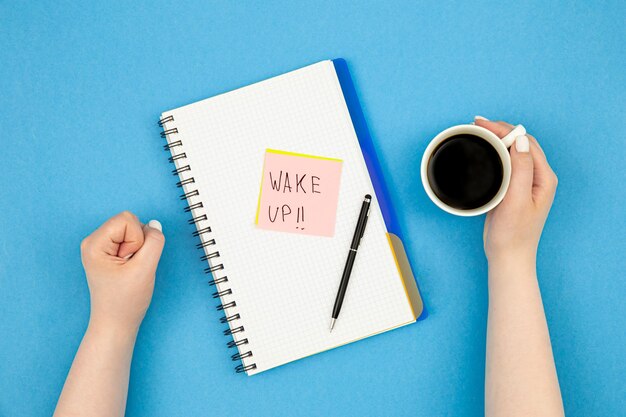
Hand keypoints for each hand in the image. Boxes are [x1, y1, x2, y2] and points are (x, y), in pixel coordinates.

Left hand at [80, 211, 164, 333]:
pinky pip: (131, 240)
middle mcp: (93, 241)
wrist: (116, 323)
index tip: (130, 262)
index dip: (137, 239)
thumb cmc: (124, 301)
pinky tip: (130, 269)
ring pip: (133, 231)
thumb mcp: (145, 269)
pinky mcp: (109, 253)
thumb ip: (154, 242)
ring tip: (130, 270)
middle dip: (138, 243)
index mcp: (94, 243)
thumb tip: (155, 224)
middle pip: (129, 222)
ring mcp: (101, 247)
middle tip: (130, 267)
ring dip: (139, 249)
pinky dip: (137, 254)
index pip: (127, 219)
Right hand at [476, 117, 557, 264]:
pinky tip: (483, 153)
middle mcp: (537, 178)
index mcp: (544, 178)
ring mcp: (525, 184)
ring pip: (512, 152)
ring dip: (497, 140)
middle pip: (520, 144)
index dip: (505, 129)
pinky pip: (506, 164)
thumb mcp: (516, 199)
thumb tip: (520, 139)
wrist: (507, 256)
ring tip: (479, 133)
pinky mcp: (513, 190)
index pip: (526, 142)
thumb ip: (520, 168)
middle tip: (477, 124)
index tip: (484, 124)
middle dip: (500, 130)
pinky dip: (494, 154)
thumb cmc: (513, 233)